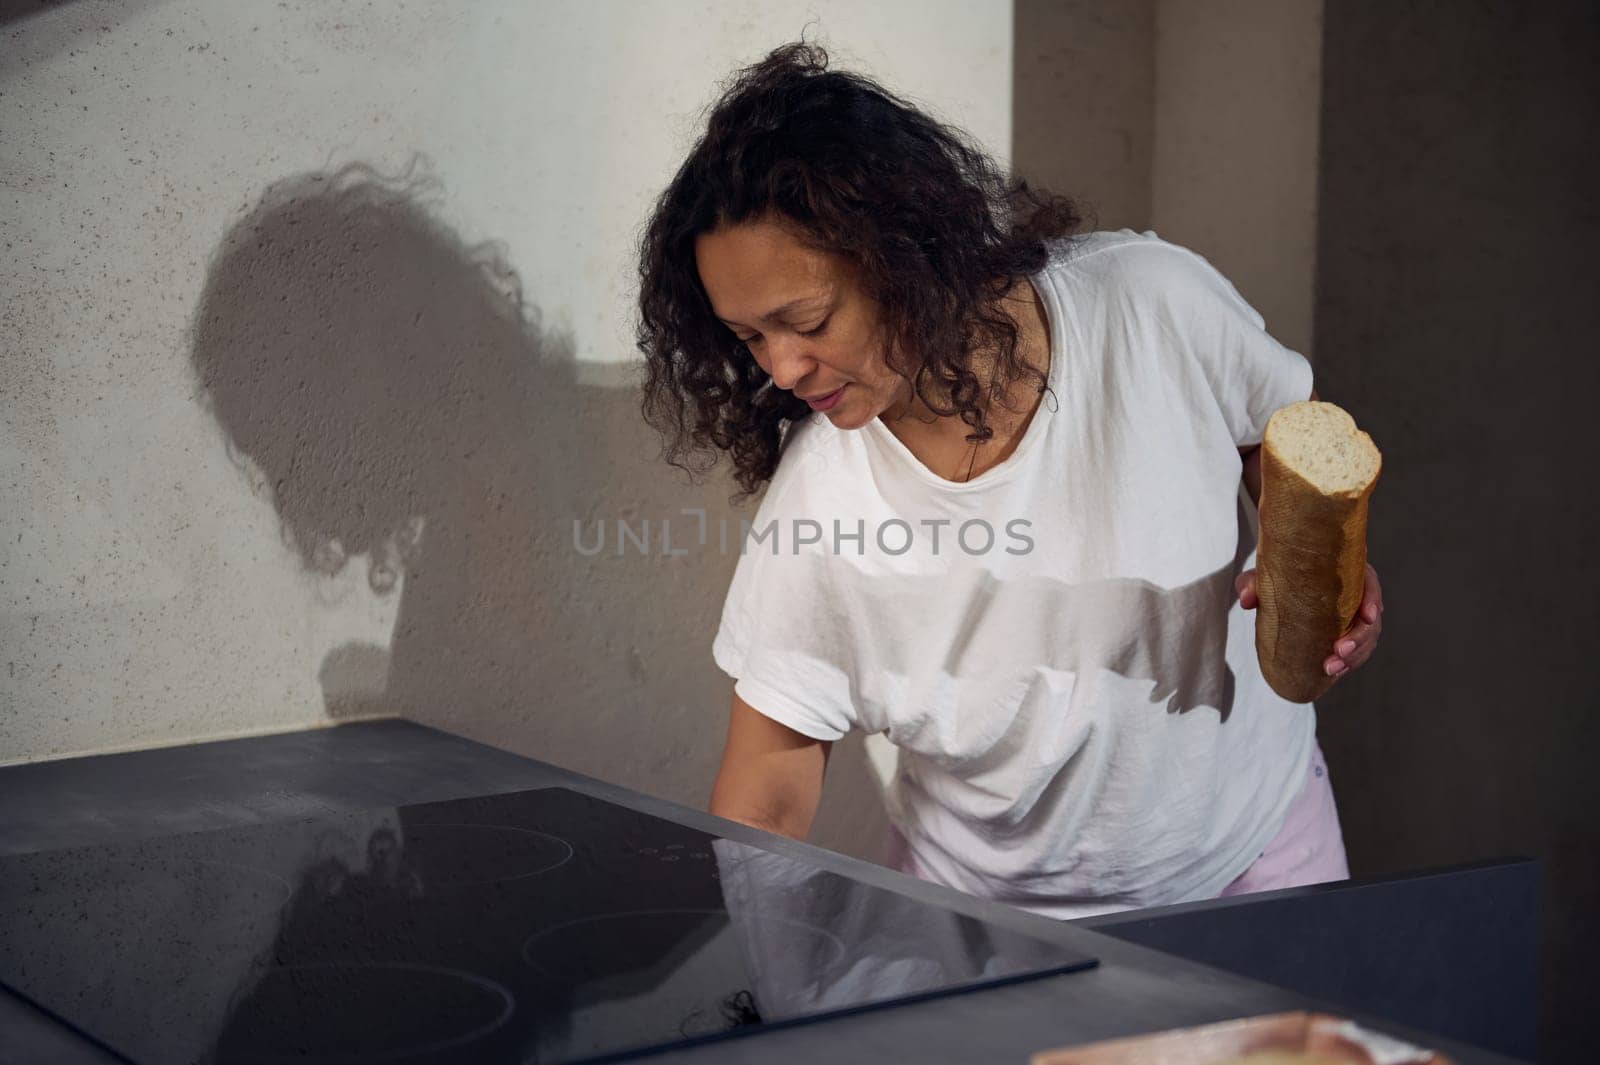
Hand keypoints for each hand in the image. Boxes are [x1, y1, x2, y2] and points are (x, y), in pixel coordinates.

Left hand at [1235, 562, 1384, 680]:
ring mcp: (1354, 617)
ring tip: (1331, 669)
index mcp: (1345, 573)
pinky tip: (1333, 672)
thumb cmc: (1274, 577)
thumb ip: (1251, 582)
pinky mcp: (1347, 635)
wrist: (1274, 590)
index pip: (1369, 582)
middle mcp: (1355, 594)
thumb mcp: (1261, 577)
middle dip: (1360, 638)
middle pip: (1370, 617)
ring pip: (1366, 639)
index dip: (1373, 599)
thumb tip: (1247, 600)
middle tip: (1339, 651)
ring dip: (1354, 657)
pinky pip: (1357, 651)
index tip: (1367, 616)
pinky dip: (1348, 663)